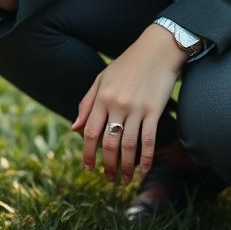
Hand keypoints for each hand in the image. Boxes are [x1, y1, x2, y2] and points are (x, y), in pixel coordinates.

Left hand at [72, 24, 185, 181]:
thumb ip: (87, 103)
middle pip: (108, 143)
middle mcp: (116, 105)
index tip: (88, 168)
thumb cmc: (127, 65)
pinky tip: (145, 169)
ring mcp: (136, 109)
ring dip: (126, 166)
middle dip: (107, 164)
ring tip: (124, 179)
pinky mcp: (154, 111)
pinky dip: (147, 157)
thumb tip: (75, 128)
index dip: (87, 152)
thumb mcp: (102, 79)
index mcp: (101, 97)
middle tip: (108, 179)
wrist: (156, 50)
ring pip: (128, 145)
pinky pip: (148, 139)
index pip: (90, 132)